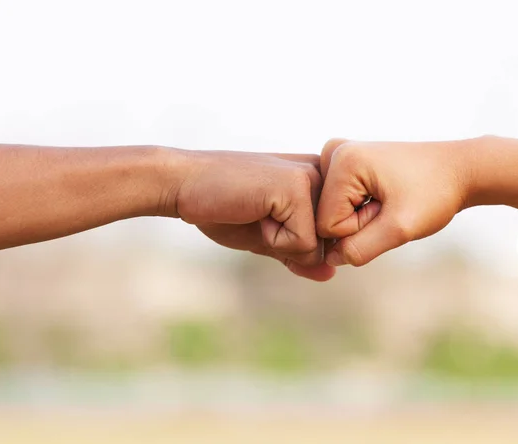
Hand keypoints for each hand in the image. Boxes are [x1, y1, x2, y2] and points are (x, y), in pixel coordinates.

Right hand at [172, 150, 335, 280]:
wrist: (185, 185)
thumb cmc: (225, 209)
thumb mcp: (269, 237)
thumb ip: (299, 254)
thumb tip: (330, 274)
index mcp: (321, 181)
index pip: (332, 240)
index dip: (296, 245)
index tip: (266, 217)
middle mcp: (325, 174)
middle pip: (329, 245)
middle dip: (290, 245)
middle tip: (260, 215)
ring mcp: (313, 177)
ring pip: (318, 247)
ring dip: (280, 242)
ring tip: (257, 212)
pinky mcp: (298, 187)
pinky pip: (302, 242)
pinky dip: (273, 239)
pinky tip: (254, 211)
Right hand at [316, 138, 471, 266]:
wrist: (458, 170)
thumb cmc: (435, 192)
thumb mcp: (400, 229)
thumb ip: (360, 249)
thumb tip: (330, 258)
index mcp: (342, 161)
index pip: (327, 225)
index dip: (359, 230)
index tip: (387, 210)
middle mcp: (334, 152)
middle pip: (325, 216)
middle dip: (358, 223)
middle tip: (389, 206)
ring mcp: (338, 155)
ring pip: (331, 212)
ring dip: (360, 217)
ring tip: (388, 200)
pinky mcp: (345, 162)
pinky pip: (339, 203)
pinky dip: (360, 208)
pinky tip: (382, 196)